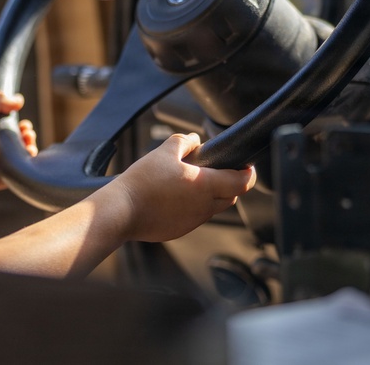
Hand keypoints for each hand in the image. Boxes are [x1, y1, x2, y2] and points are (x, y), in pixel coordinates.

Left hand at [0, 90, 36, 194]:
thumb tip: (19, 100)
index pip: (7, 131)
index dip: (19, 127)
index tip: (24, 123)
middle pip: (16, 145)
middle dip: (26, 137)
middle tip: (28, 131)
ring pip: (18, 159)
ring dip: (29, 149)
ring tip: (29, 140)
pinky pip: (16, 174)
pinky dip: (25, 165)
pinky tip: (29, 153)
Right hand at [111, 133, 255, 242]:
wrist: (122, 211)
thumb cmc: (143, 182)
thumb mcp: (163, 152)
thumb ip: (184, 142)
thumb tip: (195, 140)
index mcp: (205, 186)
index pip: (242, 182)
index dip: (248, 172)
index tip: (245, 165)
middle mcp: (204, 207)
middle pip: (231, 196)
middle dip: (229, 183)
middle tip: (215, 170)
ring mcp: (193, 221)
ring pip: (213, 208)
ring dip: (210, 195)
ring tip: (189, 181)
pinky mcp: (179, 230)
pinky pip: (194, 217)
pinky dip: (192, 206)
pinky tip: (173, 197)